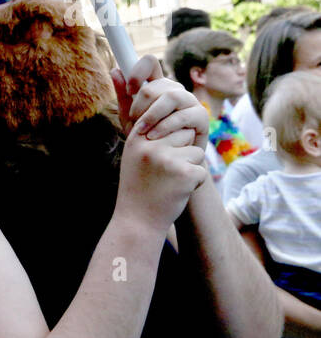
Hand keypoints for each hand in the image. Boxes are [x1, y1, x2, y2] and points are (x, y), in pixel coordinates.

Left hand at [111, 56, 208, 151]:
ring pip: (172, 96)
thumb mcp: (130, 118)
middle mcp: (175, 90)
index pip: (150, 63)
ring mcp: (190, 101)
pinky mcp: (201, 117)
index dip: (137, 71)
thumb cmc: (147, 138)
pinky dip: (165, 126)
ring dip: (152, 114)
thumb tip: (115, 70)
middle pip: (158, 84)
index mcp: (157, 86)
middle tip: (133, 121)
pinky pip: (183, 115)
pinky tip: (153, 137)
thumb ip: (123, 96)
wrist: (165, 162)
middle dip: (141, 103)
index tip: (129, 90)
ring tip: (141, 131)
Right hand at [116, 115, 207, 232]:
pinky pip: (202, 171)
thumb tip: (174, 116)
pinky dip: (194, 183)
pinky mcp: (184, 173)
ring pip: (196, 152)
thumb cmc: (138, 188)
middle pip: (185, 134)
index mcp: (137, 138)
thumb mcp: (135, 156)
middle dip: (182, 153)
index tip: (158, 161)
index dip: (170, 143)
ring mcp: (167, 159)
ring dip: (190, 168)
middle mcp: (150, 145)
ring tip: (169, 183)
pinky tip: (176, 192)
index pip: (168, 124)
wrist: (136, 222)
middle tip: (164, 174)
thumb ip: (150, 136)